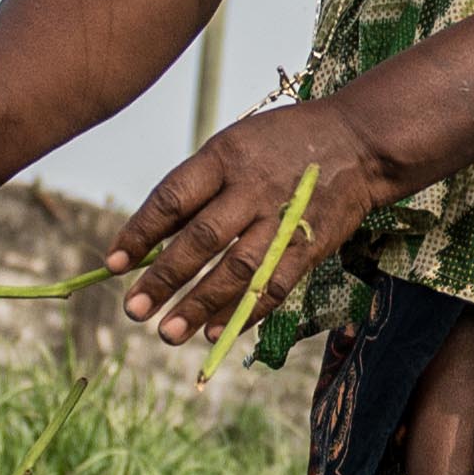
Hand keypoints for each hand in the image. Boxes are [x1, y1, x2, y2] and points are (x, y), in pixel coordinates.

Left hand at [111, 102, 396, 347]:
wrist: (360, 141)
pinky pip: (274, 285)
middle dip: (164, 278)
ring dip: (200, 305)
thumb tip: (152, 237)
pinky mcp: (310, 245)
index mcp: (226, 157)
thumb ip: (198, 187)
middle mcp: (253, 188)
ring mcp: (285, 218)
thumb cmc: (283, 143)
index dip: (140, 233)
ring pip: (237, 269)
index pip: (174, 198)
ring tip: (167, 333)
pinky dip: (244, 312)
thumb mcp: (235, 145)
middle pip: (202, 238)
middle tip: (133, 310)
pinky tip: (215, 332)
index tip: (113, 264)